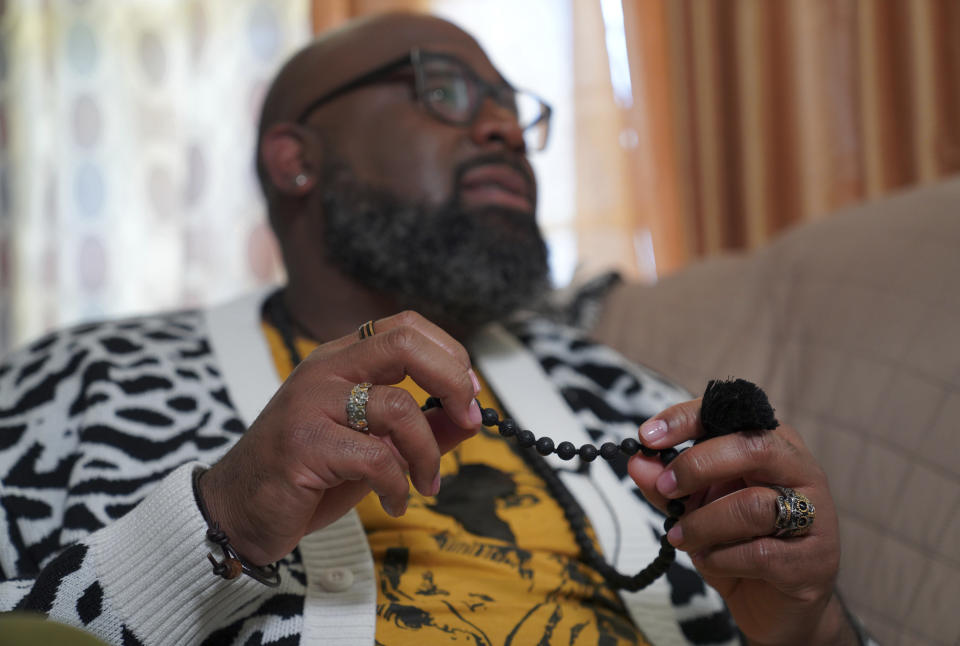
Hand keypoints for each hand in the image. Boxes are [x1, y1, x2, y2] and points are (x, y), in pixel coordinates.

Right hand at [199, 311, 480, 565]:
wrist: (238, 511)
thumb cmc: (307, 474)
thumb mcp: (374, 446)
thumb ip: (421, 429)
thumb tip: (471, 418)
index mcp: (341, 361)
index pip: (405, 327)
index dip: (449, 354)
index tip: (469, 395)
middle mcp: (325, 371)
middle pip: (404, 344)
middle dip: (451, 380)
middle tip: (468, 418)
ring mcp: (310, 403)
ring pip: (397, 407)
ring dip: (428, 453)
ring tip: (426, 484)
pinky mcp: (303, 444)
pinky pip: (375, 457)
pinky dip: (398, 486)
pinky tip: (394, 502)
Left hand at [628, 399, 854, 645]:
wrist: (775, 603)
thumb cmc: (736, 542)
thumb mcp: (694, 507)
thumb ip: (667, 484)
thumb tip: (637, 462)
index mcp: (772, 443)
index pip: (731, 414)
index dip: (686, 420)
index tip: (647, 436)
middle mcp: (800, 470)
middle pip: (752, 448)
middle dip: (698, 465)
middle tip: (667, 488)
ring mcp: (815, 515)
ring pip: (753, 505)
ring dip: (704, 523)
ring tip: (680, 537)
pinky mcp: (814, 560)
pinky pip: (761, 553)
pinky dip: (722, 558)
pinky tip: (710, 561)